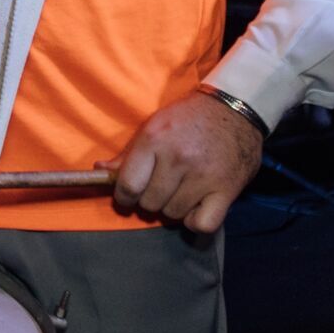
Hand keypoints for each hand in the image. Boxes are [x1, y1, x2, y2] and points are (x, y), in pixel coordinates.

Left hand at [100, 92, 262, 233]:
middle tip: (158, 191)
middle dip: (149, 200)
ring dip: (172, 209)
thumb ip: (128, 154)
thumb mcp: (153, 126)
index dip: (123, 197)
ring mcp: (203, 175)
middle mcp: (178, 158)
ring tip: (178, 193)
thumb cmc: (188, 118)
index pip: (128, 185)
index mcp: (154, 140)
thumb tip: (99, 170)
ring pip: (173, 213)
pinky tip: (195, 207)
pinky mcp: (227, 189)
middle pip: (150, 203)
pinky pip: (202, 223)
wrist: (234, 108)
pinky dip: (195, 221)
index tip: (127, 198)